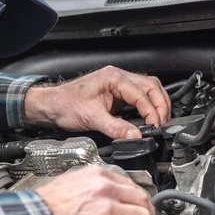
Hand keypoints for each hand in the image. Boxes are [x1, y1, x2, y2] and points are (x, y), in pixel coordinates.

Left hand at [25, 66, 170, 139]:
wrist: (50, 106)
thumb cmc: (64, 105)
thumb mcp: (91, 118)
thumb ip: (115, 128)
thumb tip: (135, 137)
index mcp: (113, 78)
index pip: (142, 93)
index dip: (151, 111)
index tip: (154, 126)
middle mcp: (118, 78)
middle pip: (151, 86)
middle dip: (161, 105)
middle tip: (163, 123)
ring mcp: (118, 85)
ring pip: (148, 89)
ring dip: (157, 104)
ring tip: (160, 121)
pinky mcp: (116, 95)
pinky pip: (139, 97)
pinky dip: (148, 106)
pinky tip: (149, 117)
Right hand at [35, 166, 154, 214]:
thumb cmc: (45, 205)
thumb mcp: (71, 182)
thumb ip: (92, 186)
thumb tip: (105, 196)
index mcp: (97, 176)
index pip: (130, 185)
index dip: (139, 199)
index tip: (139, 206)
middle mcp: (106, 190)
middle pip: (141, 200)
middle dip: (148, 214)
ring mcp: (108, 210)